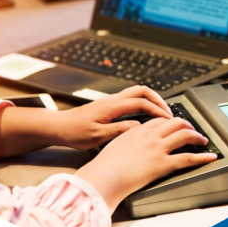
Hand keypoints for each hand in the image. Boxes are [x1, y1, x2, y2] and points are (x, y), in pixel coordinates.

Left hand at [57, 85, 172, 148]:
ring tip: (160, 113)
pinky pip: (131, 98)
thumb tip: (138, 127)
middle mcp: (113, 100)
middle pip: (142, 90)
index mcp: (112, 106)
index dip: (156, 110)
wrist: (59, 126)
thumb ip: (119, 130)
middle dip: (158, 99)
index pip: (141, 103)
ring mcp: (111, 101)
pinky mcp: (109, 105)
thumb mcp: (97, 136)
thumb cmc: (75, 132)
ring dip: (151, 100)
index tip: (167, 119)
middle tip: (168, 112)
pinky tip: (145, 115)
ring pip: (137, 92)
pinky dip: (142, 103)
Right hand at [74, 117, 217, 213]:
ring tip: (202, 140)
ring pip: (184, 135)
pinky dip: (202, 157)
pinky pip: (188, 158)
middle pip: (175, 122)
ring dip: (197, 136)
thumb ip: (124, 140)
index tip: (174, 124)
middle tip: (192, 129)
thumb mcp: (113, 145)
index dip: (170, 121)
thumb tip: (128, 143)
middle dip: (187, 124)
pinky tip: (209, 157)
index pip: (159, 120)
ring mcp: (158, 148)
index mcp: (137, 131)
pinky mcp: (163, 164)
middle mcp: (150, 136)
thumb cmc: (104, 166)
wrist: (104, 177)